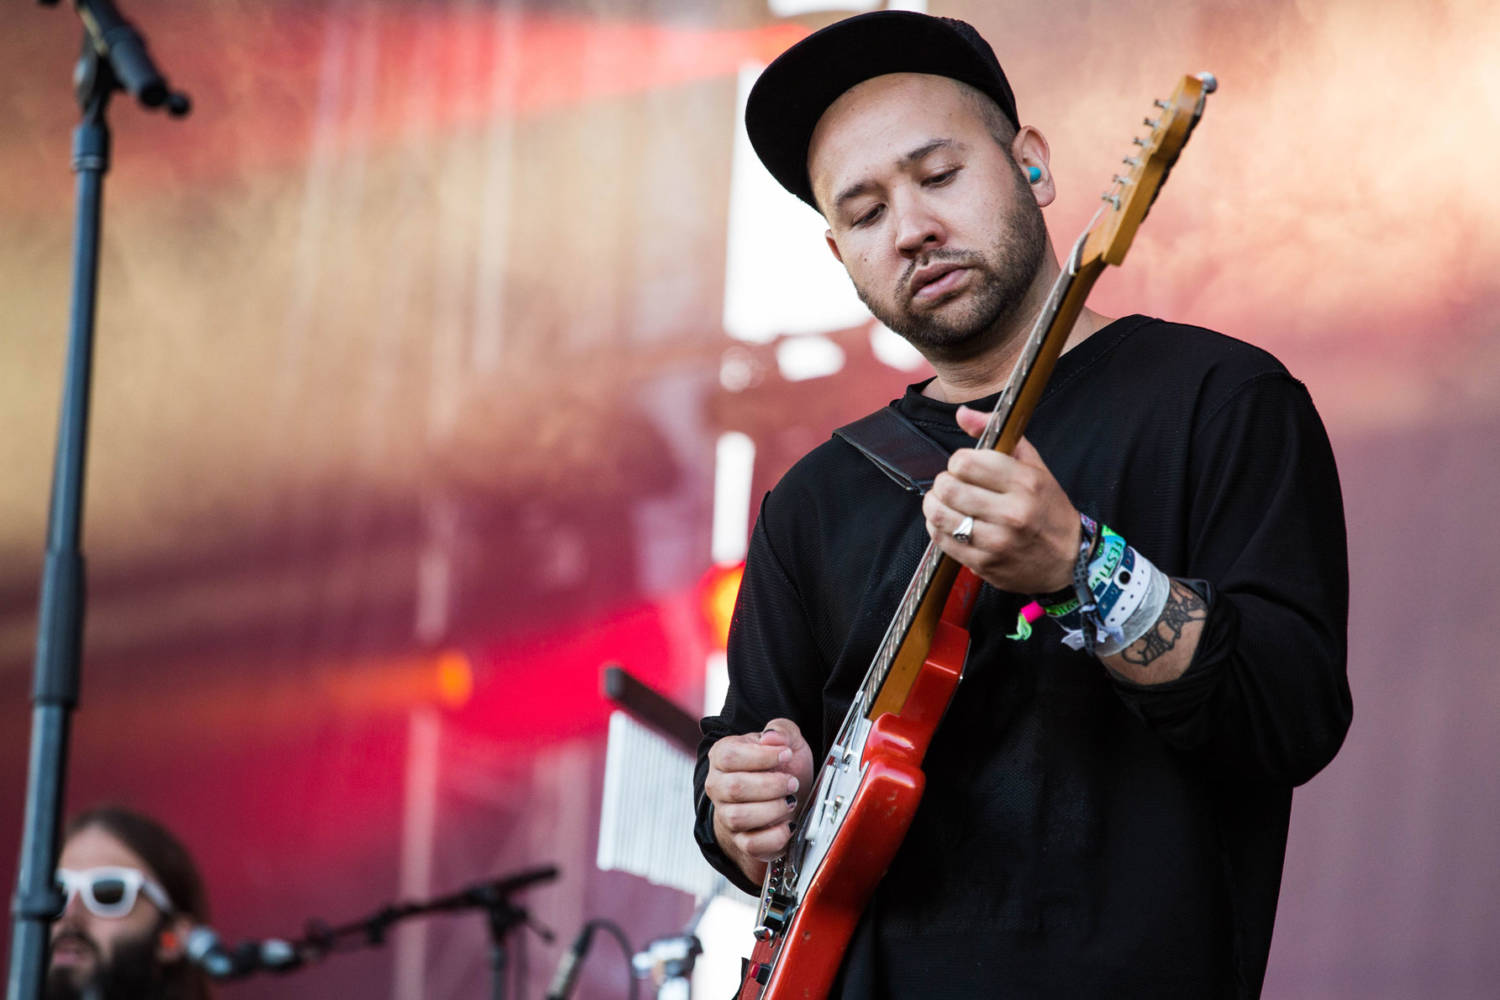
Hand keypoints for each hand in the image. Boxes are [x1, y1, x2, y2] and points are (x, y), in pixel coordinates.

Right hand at [706, 719, 814, 879]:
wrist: (785, 799)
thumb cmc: (782, 768)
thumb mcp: (787, 741)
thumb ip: (781, 730)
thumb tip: (771, 737)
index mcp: (723, 756)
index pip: (730, 756)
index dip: (762, 756)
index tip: (786, 755)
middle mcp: (718, 787)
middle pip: (734, 788)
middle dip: (771, 785)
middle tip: (791, 782)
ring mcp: (726, 816)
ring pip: (739, 817)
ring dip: (773, 809)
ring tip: (790, 801)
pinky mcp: (741, 841)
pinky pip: (751, 844)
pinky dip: (775, 836)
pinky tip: (788, 824)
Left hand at [922, 406, 1080, 593]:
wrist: (1068, 561)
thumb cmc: (1048, 508)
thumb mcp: (1034, 466)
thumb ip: (999, 435)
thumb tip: (962, 413)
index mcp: (1025, 483)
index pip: (966, 462)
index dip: (959, 461)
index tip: (966, 468)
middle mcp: (1012, 513)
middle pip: (949, 488)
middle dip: (944, 482)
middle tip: (952, 485)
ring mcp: (997, 541)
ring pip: (940, 515)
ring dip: (935, 505)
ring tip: (946, 503)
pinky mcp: (984, 564)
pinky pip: (942, 540)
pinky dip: (938, 527)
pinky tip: (950, 523)